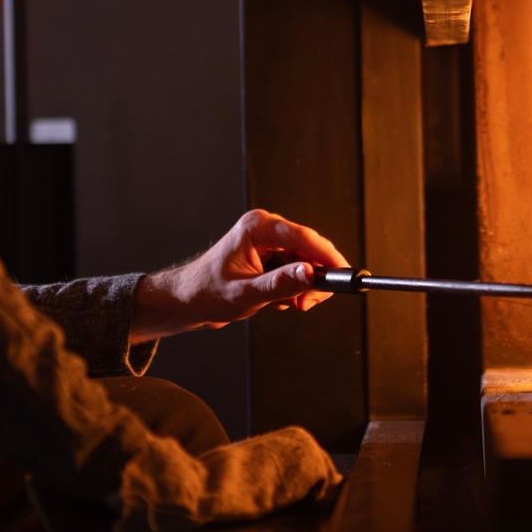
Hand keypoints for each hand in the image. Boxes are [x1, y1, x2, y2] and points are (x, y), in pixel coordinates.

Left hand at [130, 210, 348, 342]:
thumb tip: (309, 274)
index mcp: (258, 228)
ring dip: (303, 288)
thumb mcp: (245, 293)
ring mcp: (270, 243)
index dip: (326, 256)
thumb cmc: (206, 293)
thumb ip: (280, 284)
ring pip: (307, 263)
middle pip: (310, 250)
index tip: (343, 273)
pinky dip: (295, 289)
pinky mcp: (272, 257)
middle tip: (305, 304)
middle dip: (313, 279)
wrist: (188, 301)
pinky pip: (297, 271)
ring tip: (287, 304)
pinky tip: (278, 300)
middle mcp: (266, 230)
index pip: (303, 237)